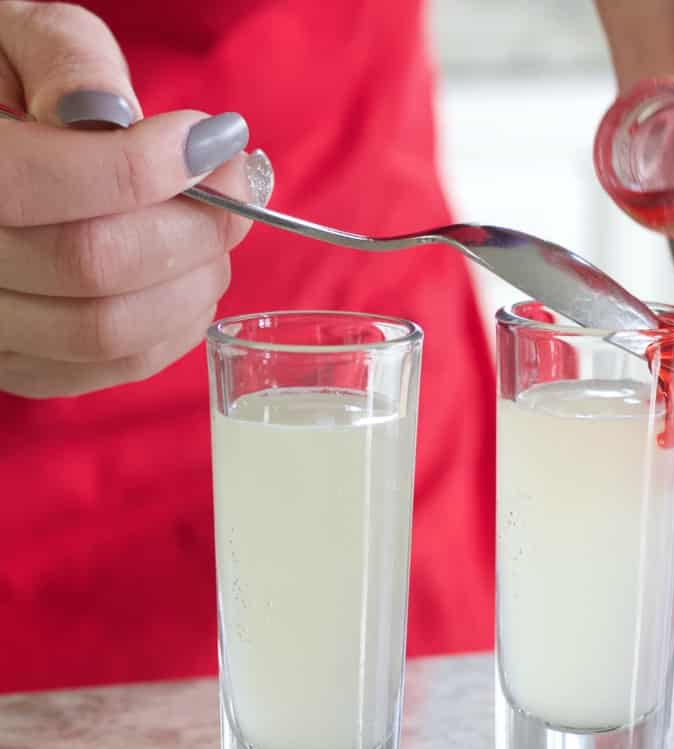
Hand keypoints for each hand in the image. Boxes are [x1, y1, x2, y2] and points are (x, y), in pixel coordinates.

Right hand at [0, 1, 263, 397]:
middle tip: (234, 190)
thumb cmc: (3, 89)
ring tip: (215, 235)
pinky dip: (178, 326)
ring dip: (193, 284)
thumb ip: (65, 59)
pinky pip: (118, 367)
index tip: (213, 142)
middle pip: (92, 266)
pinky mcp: (25, 367)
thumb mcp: (12, 39)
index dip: (147, 167)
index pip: (42, 185)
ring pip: (110, 330)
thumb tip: (119, 113)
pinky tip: (191, 279)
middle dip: (192, 228)